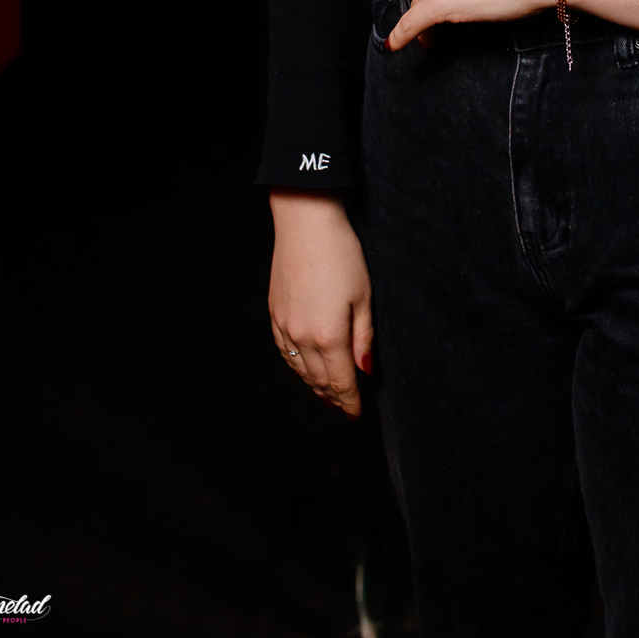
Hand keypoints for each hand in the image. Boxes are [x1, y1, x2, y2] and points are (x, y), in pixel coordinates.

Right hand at [269, 192, 372, 416]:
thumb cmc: (342, 254)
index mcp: (330, 336)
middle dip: (333, 396)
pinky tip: (303, 369)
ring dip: (314, 386)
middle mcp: (303, 337)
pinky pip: (284, 352)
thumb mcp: (363, 295)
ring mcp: (284, 326)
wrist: (305, 222)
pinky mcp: (274, 313)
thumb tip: (364, 371)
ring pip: (299, 369)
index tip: (356, 415)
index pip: (341, 382)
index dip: (350, 401)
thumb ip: (363, 337)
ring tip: (326, 395)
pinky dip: (295, 366)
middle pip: (319, 380)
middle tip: (344, 408)